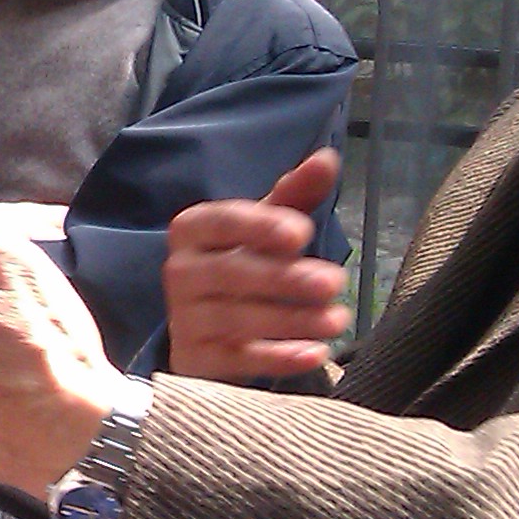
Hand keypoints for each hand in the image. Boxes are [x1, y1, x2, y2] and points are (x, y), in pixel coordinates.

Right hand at [163, 147, 351, 379]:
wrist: (209, 328)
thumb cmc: (245, 262)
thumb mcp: (268, 227)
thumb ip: (296, 194)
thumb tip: (327, 158)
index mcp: (192, 230)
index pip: (221, 222)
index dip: (261, 227)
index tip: (303, 233)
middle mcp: (179, 272)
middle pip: (232, 273)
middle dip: (286, 278)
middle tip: (335, 281)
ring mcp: (184, 319)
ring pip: (237, 319)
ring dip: (292, 319)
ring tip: (338, 319)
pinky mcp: (196, 360)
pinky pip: (238, 360)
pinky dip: (278, 358)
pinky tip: (315, 352)